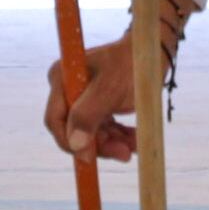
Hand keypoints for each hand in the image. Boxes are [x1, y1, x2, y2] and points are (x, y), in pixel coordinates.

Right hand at [42, 0, 196, 160]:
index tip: (90, 157)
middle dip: (99, 144)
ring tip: (133, 145)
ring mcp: (82, 97)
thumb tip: (75, 145)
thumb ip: (88, 116)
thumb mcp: (110, 90)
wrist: (153, 52)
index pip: (56, 120)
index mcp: (62, 79)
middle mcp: (67, 88)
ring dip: (113, 143)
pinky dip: (118, 136)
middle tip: (124, 154)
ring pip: (91, 133)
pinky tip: (133, 139)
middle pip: (75, 129)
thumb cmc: (131, 64)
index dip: (70, 141)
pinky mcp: (98, 103)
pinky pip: (104, 128)